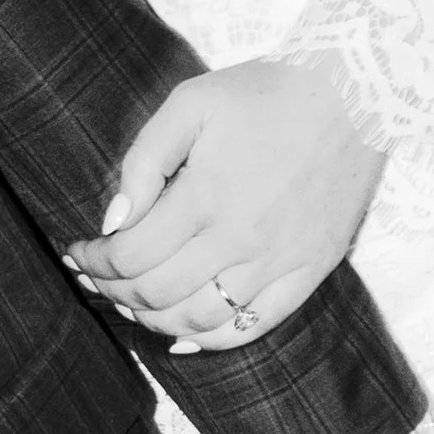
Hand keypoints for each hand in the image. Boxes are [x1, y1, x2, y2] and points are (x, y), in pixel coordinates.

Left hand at [68, 55, 383, 351]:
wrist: (356, 94)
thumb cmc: (266, 93)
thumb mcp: (191, 104)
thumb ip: (143, 161)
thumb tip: (113, 221)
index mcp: (205, 196)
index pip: (129, 256)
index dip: (93, 260)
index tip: (77, 251)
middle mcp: (241, 239)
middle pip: (156, 293)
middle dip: (112, 289)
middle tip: (95, 276)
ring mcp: (279, 262)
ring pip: (199, 321)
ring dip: (153, 320)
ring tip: (131, 301)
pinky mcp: (311, 271)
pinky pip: (254, 327)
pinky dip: (211, 341)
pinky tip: (183, 336)